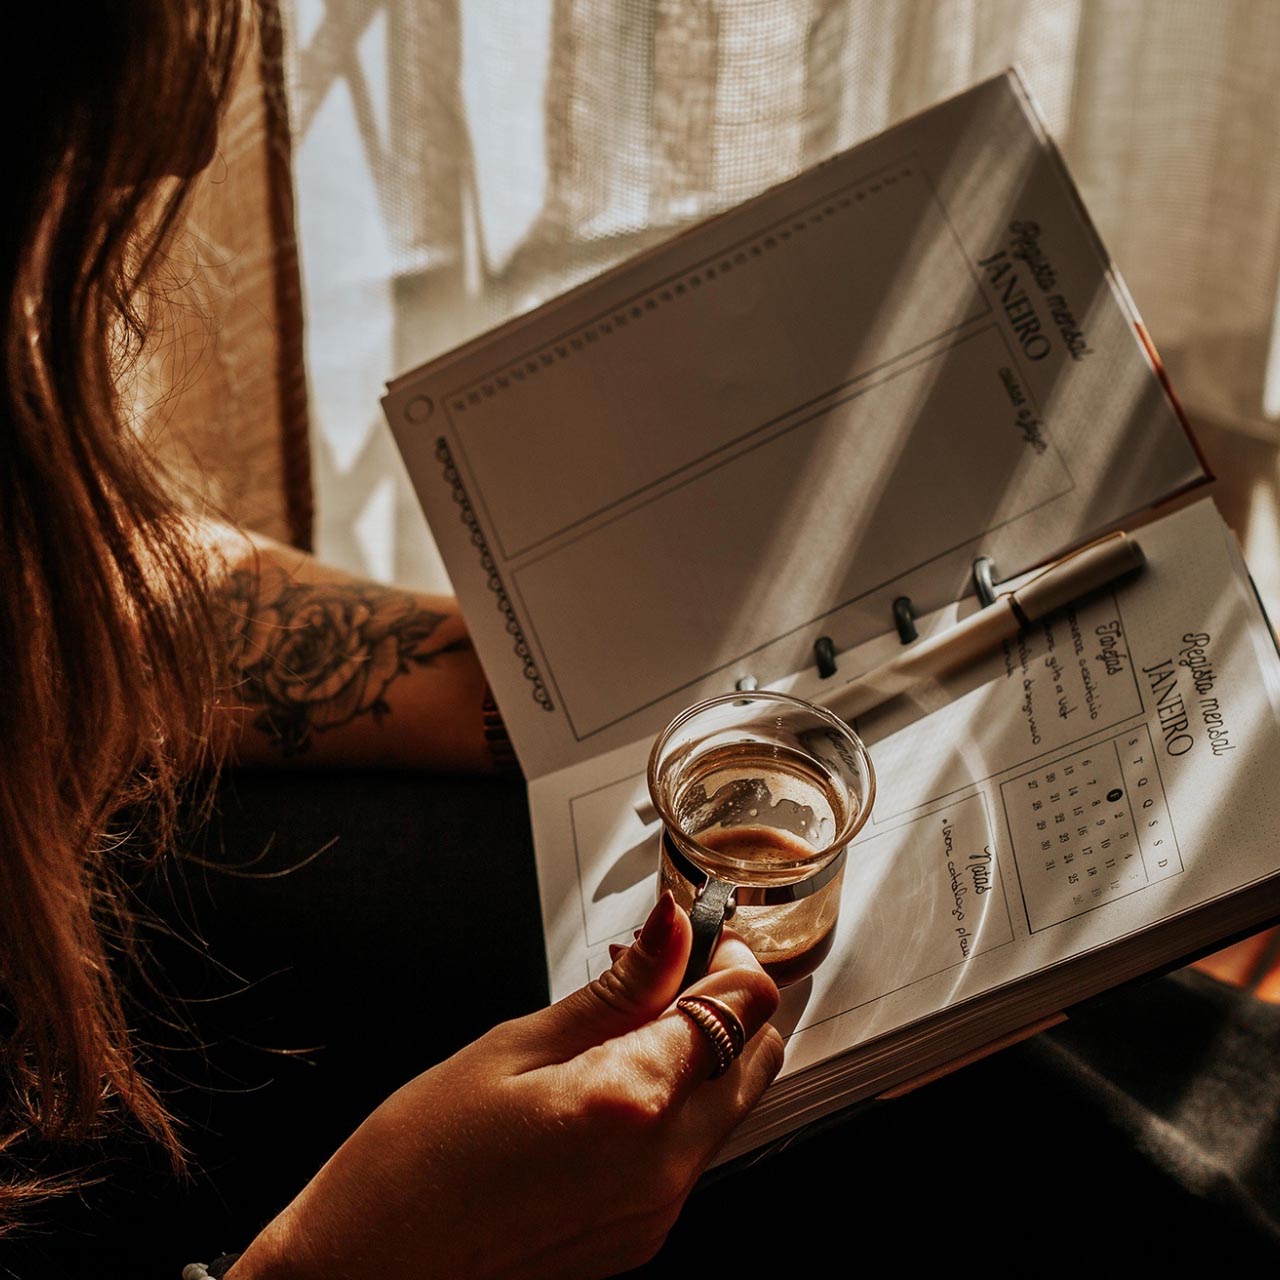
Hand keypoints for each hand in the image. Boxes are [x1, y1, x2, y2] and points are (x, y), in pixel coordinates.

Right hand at [231, 892, 783, 1278]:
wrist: (369, 1269)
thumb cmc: (420, 1158)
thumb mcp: (516, 1045)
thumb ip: (617, 990)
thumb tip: (672, 929)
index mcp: (632, 1103)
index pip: (740, 1009)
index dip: (732, 960)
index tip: (704, 940)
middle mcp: (663, 1168)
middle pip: (755, 1060)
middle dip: (729, 1007)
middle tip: (672, 975)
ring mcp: (657, 1213)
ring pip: (727, 1110)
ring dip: (703, 1057)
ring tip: (629, 1028)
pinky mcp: (641, 1240)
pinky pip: (689, 1157)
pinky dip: (674, 1110)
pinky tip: (612, 1088)